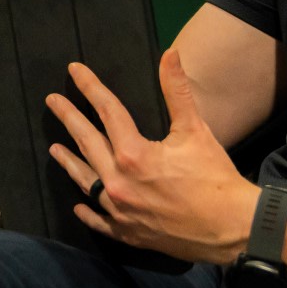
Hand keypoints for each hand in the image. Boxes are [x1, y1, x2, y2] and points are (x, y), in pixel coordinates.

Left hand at [47, 52, 258, 264]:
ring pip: (87, 182)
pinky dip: (89, 212)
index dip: (90, 87)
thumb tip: (169, 53)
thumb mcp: (195, 130)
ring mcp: (121, 211)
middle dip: (69, 119)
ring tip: (55, 149)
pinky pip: (101, 222)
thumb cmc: (215, 177)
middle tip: (53, 102)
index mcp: (133, 155)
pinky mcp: (129, 233)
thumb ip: (176, 91)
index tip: (75, 71)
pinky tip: (79, 205)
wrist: (233, 229)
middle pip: (87, 143)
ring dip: (70, 163)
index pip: (106, 112)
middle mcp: (119, 183)